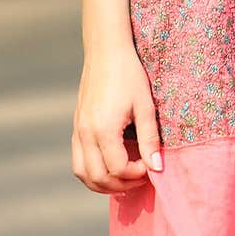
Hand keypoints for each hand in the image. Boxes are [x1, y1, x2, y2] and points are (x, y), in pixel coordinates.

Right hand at [72, 47, 162, 195]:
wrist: (105, 50)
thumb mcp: (145, 105)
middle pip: (98, 178)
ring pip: (83, 173)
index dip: (137, 174)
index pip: (118, 169)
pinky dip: (92, 171)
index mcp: (103, 129)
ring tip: (125, 178)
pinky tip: (111, 165)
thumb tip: (157, 168)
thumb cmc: (129, 74)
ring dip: (103, 184)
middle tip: (141, 177)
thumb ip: (150, 139)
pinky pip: (78, 160)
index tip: (151, 166)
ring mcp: (78, 130)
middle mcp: (86, 133)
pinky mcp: (77, 125)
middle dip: (121, 185)